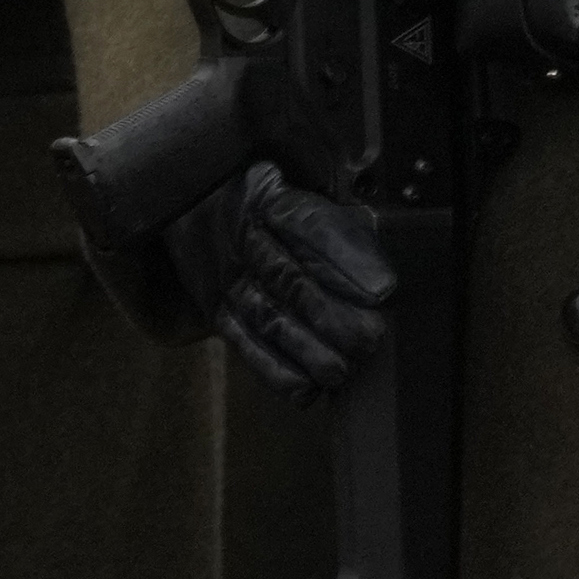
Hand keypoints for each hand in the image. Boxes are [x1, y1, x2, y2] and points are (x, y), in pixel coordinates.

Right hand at [167, 157, 398, 403]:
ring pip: (265, 315)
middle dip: (329, 314)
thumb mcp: (300, 190)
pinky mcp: (216, 309)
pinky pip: (242, 342)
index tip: (385, 289)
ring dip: (305, 348)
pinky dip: (274, 370)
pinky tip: (306, 388)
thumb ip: (341, 223)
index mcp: (266, 197)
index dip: (347, 257)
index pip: (308, 224)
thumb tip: (382, 275)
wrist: (194, 206)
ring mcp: (224, 275)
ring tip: (340, 371)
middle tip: (368, 339)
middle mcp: (240, 236)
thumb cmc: (270, 208)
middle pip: (285, 277)